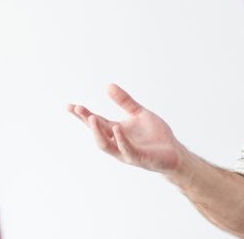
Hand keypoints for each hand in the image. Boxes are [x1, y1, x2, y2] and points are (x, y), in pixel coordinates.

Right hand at [67, 83, 186, 173]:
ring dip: (98, 132)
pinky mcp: (138, 158)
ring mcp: (126, 152)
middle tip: (77, 109)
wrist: (174, 152)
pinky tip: (116, 128)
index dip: (83, 115)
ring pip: (106, 145)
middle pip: (97, 132)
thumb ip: (125, 101)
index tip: (69, 106)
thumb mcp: (139, 113)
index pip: (96, 121)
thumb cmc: (156, 135)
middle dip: (87, 120)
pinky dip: (120, 139)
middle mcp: (117, 142)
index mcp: (116, 131)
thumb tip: (108, 85)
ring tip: (91, 118)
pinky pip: (127, 149)